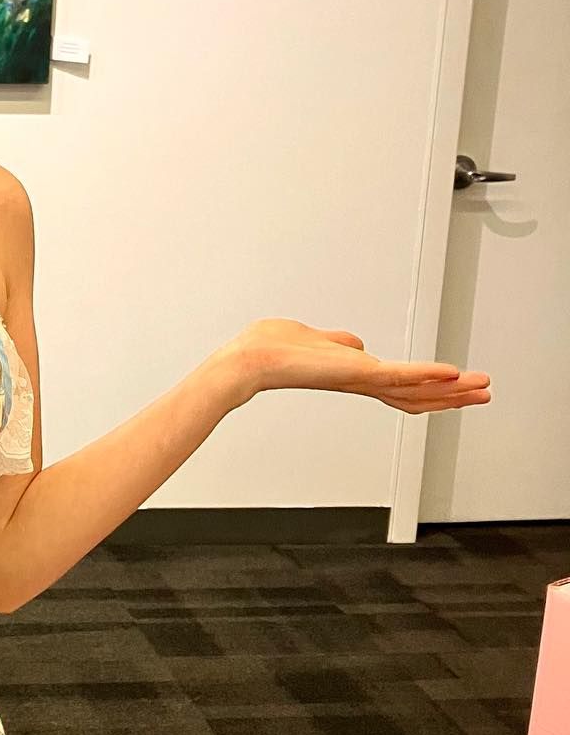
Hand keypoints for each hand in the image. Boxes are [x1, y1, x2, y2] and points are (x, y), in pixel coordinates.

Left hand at [221, 318, 490, 413]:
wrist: (250, 360)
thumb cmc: (271, 350)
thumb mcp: (316, 339)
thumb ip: (338, 343)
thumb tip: (354, 343)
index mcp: (355, 373)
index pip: (402, 385)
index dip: (432, 388)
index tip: (460, 385)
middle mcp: (361, 381)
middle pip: (417, 394)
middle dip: (453, 395)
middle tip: (485, 394)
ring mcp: (360, 379)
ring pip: (414, 388)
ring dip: (451, 389)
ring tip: (481, 387)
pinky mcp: (356, 373)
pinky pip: (398, 376)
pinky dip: (425, 375)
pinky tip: (450, 375)